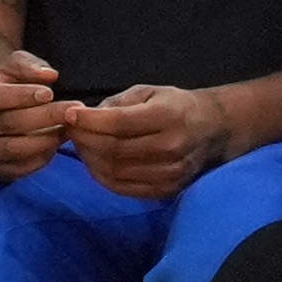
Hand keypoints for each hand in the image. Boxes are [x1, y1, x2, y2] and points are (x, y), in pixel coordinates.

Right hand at [0, 45, 74, 182]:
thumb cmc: (4, 84)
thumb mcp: (13, 66)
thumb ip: (29, 66)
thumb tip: (50, 76)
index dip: (22, 95)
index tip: (50, 92)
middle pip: (9, 123)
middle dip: (46, 117)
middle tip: (73, 111)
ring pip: (15, 148)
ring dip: (46, 139)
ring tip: (68, 127)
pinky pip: (20, 169)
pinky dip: (42, 158)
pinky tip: (56, 143)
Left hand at [64, 81, 240, 198]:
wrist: (212, 130)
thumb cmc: (175, 106)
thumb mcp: (148, 92)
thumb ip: (116, 103)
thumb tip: (82, 116)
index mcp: (167, 116)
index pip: (119, 123)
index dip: (89, 120)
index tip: (69, 113)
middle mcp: (171, 147)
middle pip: (113, 149)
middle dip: (84, 139)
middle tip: (70, 130)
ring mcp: (169, 172)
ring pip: (115, 171)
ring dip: (89, 159)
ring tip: (80, 144)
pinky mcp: (166, 190)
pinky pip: (123, 188)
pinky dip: (101, 176)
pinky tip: (94, 162)